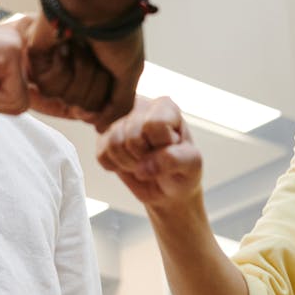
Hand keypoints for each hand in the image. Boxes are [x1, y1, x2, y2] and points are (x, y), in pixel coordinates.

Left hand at [27, 13, 143, 131]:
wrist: (97, 1)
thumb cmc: (117, 30)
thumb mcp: (130, 72)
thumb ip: (118, 105)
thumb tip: (100, 127)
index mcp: (97, 70)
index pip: (99, 109)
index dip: (107, 95)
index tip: (112, 68)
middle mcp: (75, 69)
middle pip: (83, 107)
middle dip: (96, 83)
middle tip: (98, 54)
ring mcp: (55, 63)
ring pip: (66, 98)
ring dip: (81, 73)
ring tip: (82, 46)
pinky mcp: (36, 57)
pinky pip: (48, 87)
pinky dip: (63, 68)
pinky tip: (66, 46)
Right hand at [97, 96, 201, 210]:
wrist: (167, 188)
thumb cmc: (182, 169)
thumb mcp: (191, 164)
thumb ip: (173, 159)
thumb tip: (143, 167)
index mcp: (165, 106)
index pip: (154, 125)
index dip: (161, 146)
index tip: (170, 149)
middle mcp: (139, 107)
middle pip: (132, 137)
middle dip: (145, 157)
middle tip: (155, 160)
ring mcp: (118, 121)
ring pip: (114, 145)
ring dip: (130, 163)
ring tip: (143, 163)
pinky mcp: (103, 138)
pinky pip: (102, 156)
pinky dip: (117, 167)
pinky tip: (129, 164)